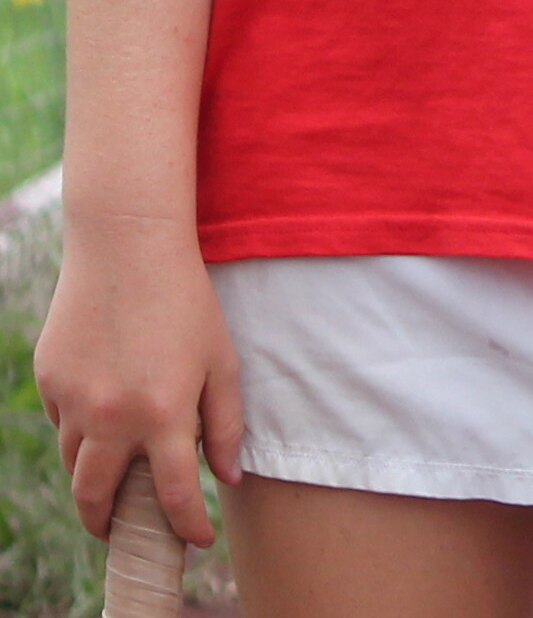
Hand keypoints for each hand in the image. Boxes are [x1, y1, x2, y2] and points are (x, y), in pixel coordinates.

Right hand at [34, 216, 243, 546]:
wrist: (127, 250)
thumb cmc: (187, 304)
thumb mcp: (222, 361)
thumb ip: (226, 424)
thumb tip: (226, 477)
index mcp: (162, 414)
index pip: (174, 494)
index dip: (187, 525)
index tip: (195, 540)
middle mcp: (111, 416)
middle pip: (97, 498)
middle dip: (108, 525)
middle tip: (121, 532)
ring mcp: (73, 400)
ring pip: (74, 463)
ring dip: (92, 477)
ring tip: (113, 477)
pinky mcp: (49, 381)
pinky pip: (62, 422)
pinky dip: (80, 429)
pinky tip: (102, 409)